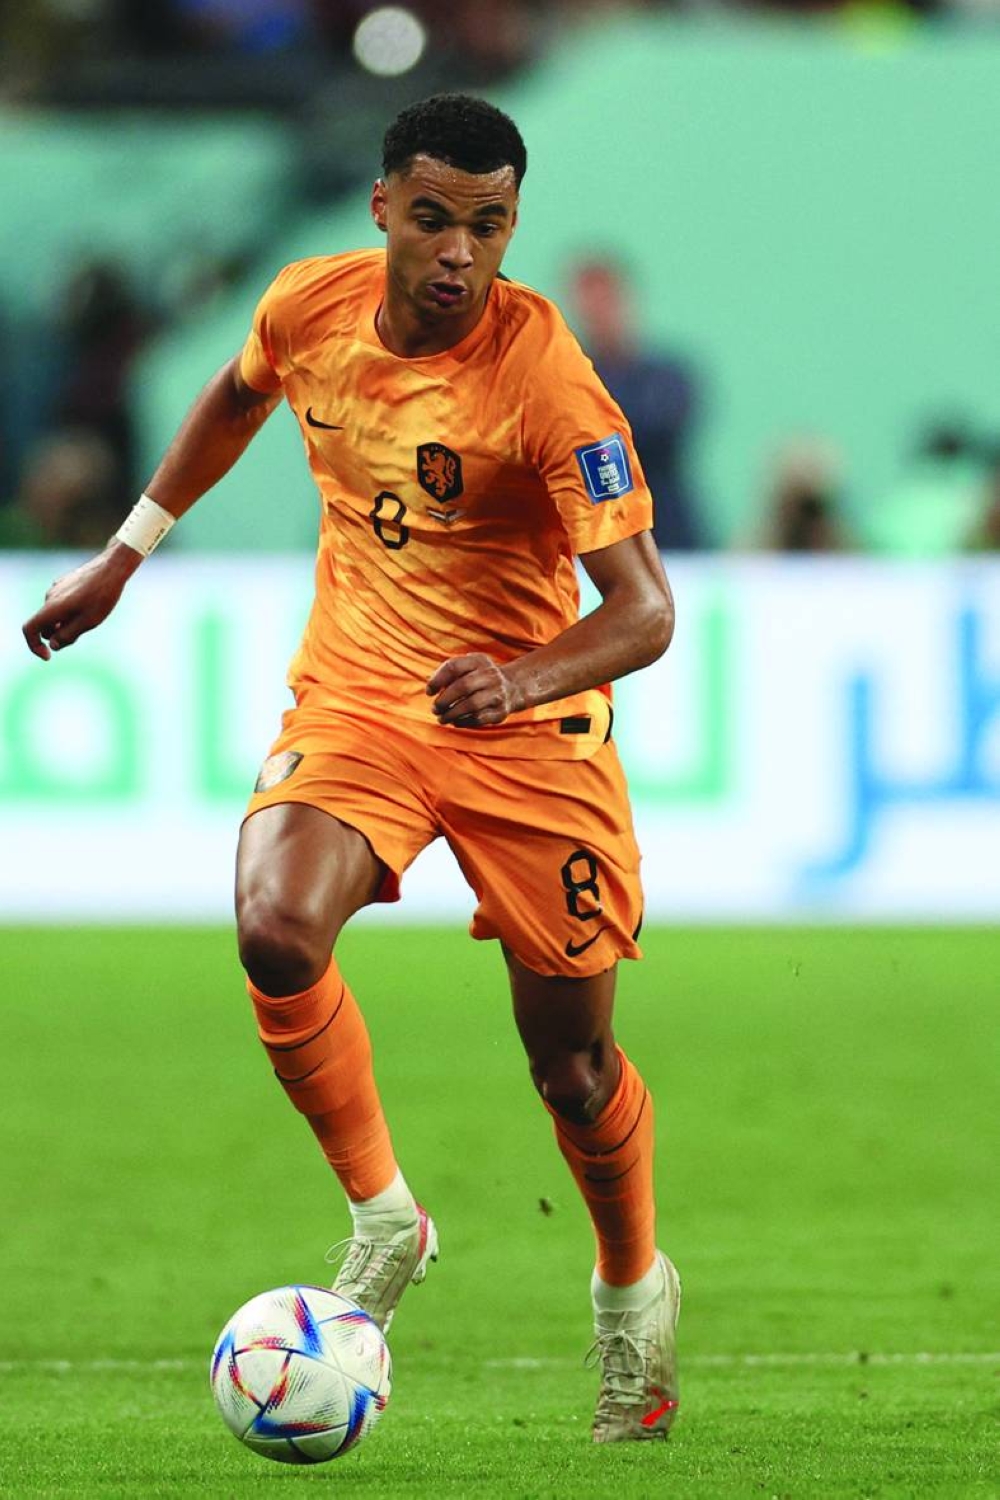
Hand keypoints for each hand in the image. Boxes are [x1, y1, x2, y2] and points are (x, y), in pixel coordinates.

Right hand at [22, 542, 140, 660]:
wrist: (111, 568)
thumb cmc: (102, 596)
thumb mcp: (88, 622)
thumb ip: (68, 635)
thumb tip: (53, 645)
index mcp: (52, 608)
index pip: (30, 629)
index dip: (34, 646)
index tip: (48, 655)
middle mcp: (49, 597)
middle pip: (44, 625)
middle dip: (57, 635)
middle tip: (81, 633)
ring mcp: (56, 589)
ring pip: (54, 615)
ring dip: (64, 623)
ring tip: (89, 618)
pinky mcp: (64, 584)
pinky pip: (60, 604)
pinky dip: (68, 613)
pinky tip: (89, 606)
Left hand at [426, 653, 524, 728]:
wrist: (512, 688)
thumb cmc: (479, 677)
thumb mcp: (468, 667)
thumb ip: (448, 673)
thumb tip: (430, 689)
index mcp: (479, 661)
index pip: (453, 666)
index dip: (437, 680)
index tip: (429, 692)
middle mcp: (491, 675)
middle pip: (462, 686)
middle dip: (444, 700)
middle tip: (435, 709)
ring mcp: (498, 693)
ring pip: (471, 705)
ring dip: (451, 714)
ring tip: (441, 718)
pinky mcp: (500, 712)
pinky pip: (478, 718)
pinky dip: (462, 721)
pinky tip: (455, 721)